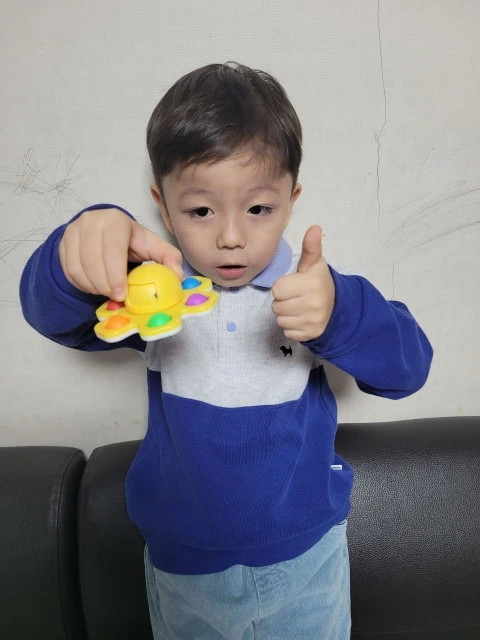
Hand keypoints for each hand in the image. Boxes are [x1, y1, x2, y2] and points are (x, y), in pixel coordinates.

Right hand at [59, 208, 183, 300]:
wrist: (105, 233)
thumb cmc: (131, 241)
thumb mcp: (152, 247)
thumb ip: (169, 258)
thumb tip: (178, 276)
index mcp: (116, 220)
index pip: (113, 248)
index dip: (116, 273)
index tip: (121, 294)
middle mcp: (92, 220)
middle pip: (93, 259)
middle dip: (104, 284)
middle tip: (115, 298)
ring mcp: (74, 230)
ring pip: (78, 266)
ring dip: (93, 286)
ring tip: (106, 291)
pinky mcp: (63, 242)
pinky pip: (68, 269)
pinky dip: (81, 284)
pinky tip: (94, 286)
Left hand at [271, 225, 334, 341]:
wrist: (337, 306)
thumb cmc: (318, 282)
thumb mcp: (314, 263)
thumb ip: (310, 247)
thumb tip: (314, 227)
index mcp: (311, 283)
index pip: (277, 289)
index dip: (283, 287)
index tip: (294, 285)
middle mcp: (313, 304)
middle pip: (276, 306)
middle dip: (283, 301)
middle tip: (296, 297)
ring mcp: (312, 321)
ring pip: (280, 319)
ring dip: (286, 314)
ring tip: (299, 308)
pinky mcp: (310, 335)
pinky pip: (287, 331)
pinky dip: (292, 327)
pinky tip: (302, 319)